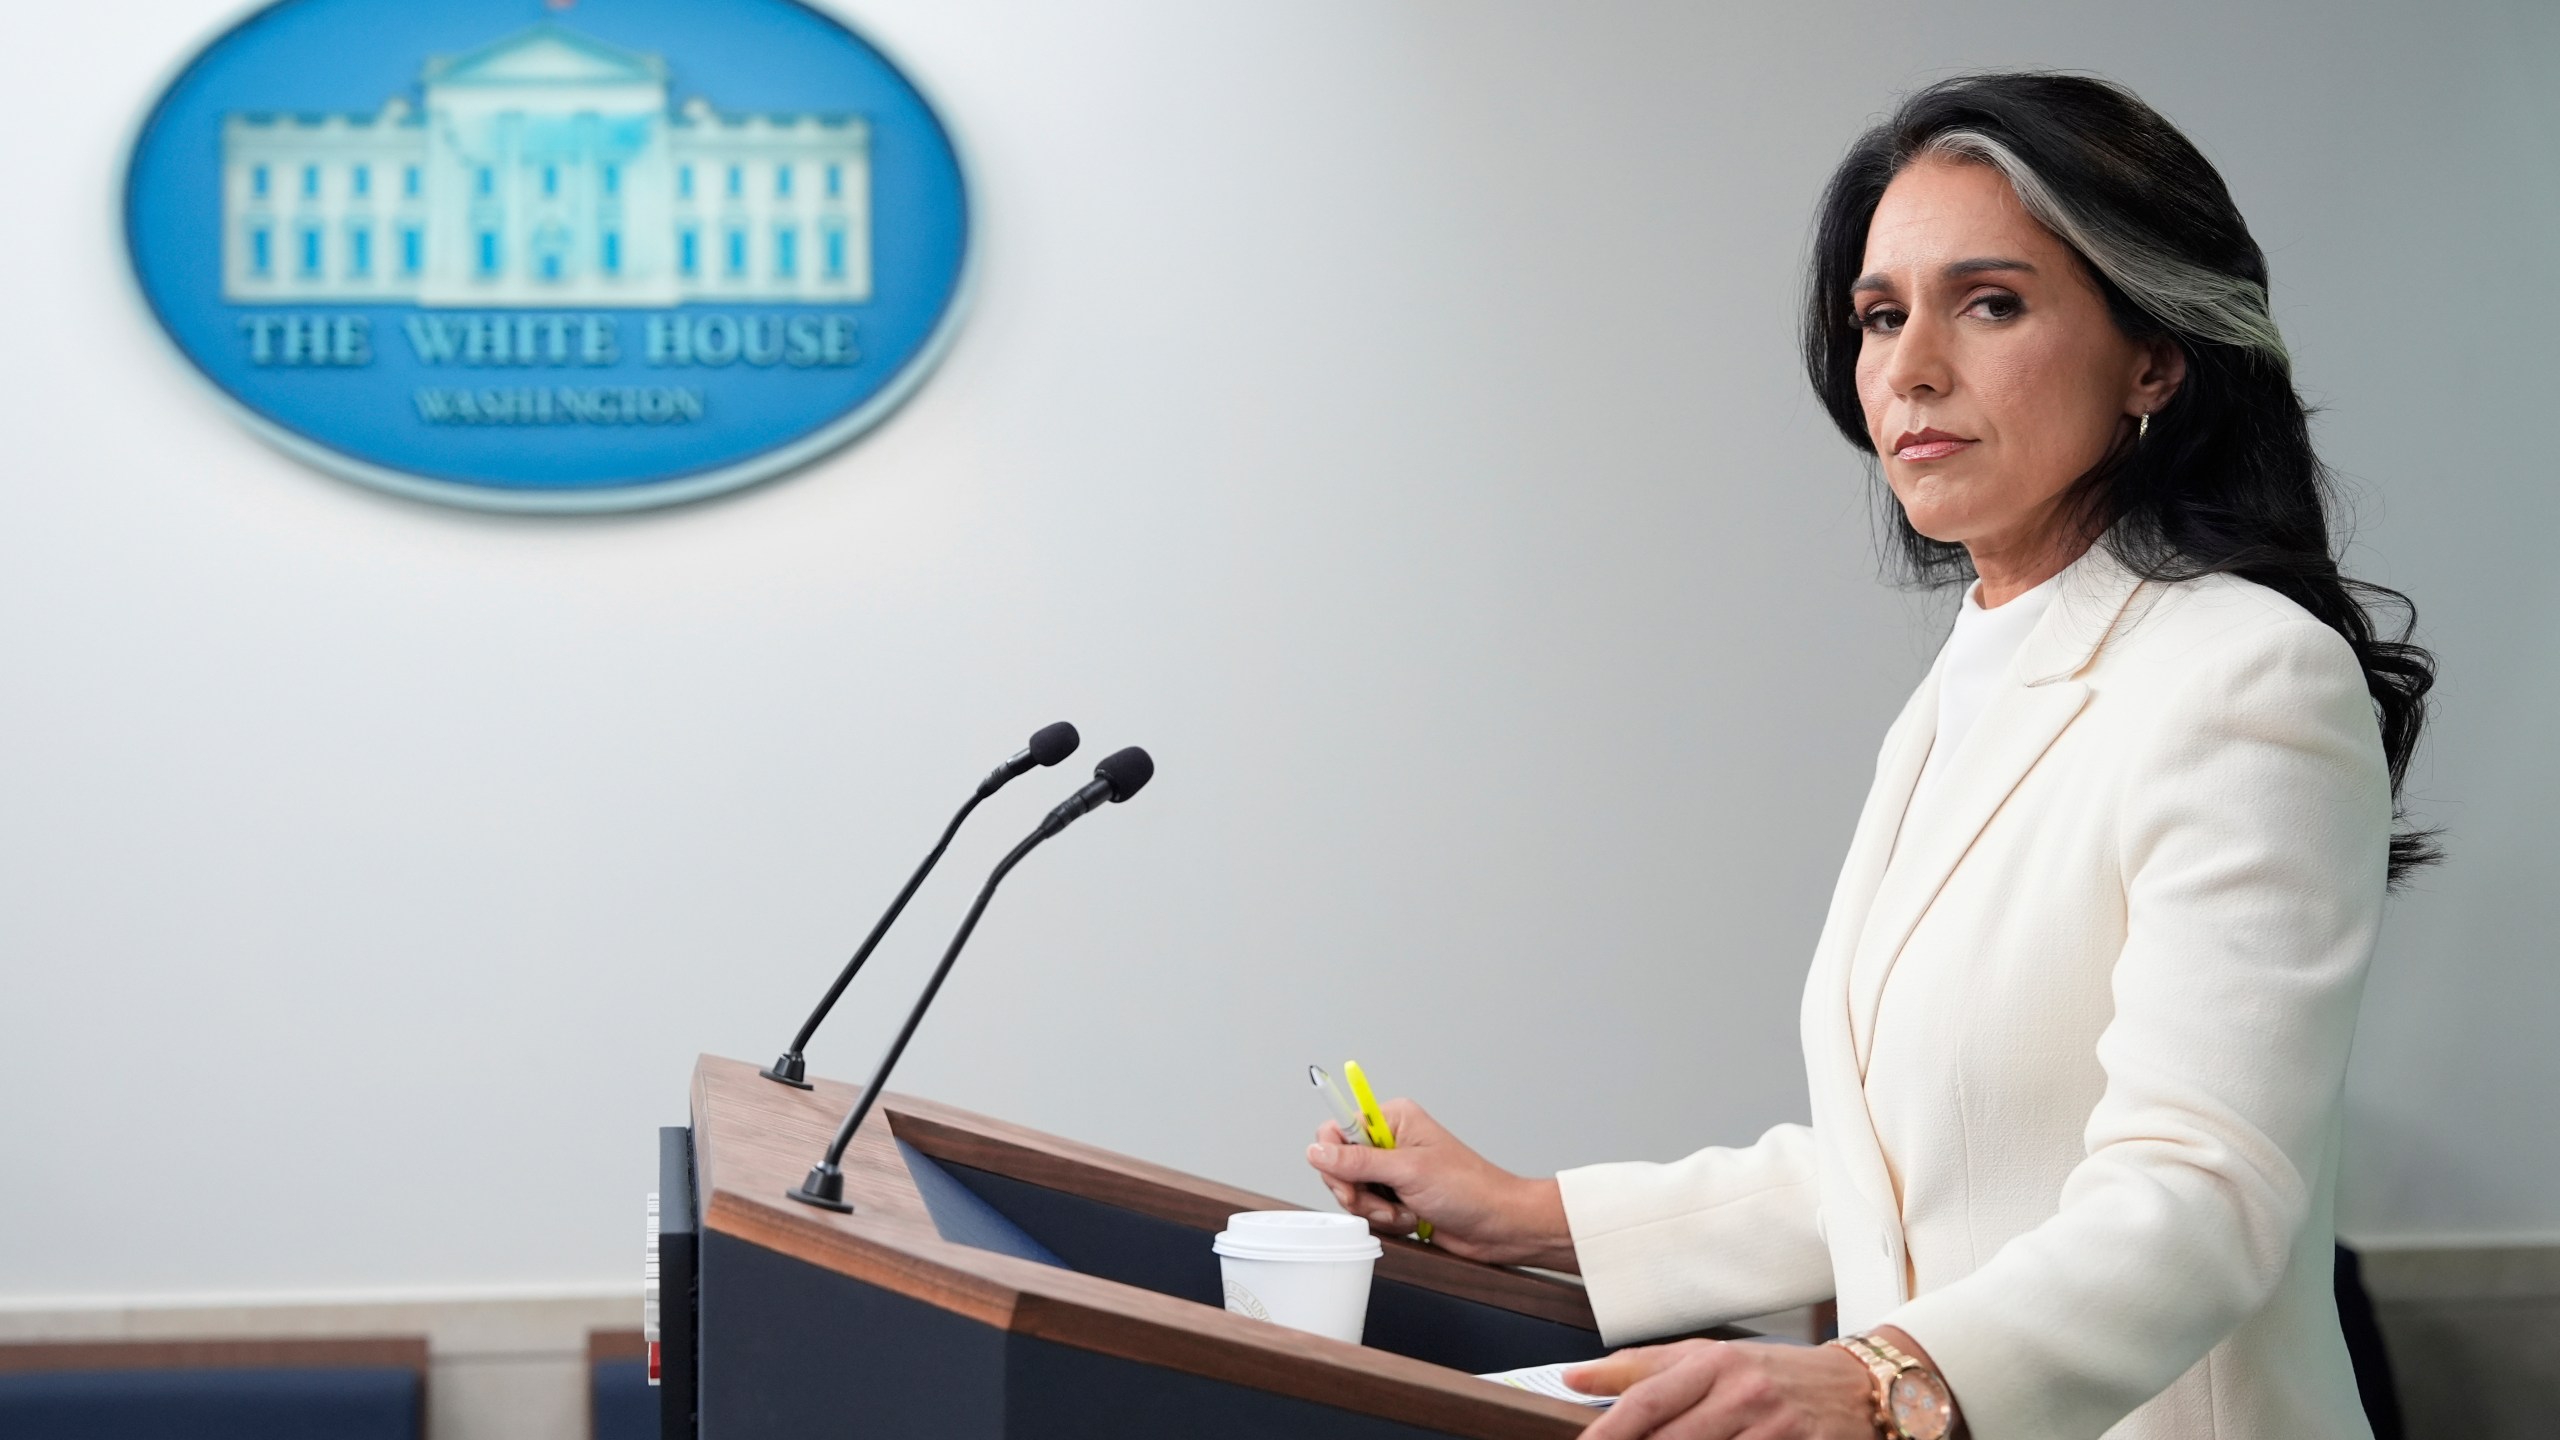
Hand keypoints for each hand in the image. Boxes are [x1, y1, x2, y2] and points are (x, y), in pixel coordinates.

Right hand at [1304, 1099, 1577, 1269]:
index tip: (1347, 1181)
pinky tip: (1411, 1219)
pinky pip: (1369, 1212)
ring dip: (1376, 1211)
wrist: (1499, 1226)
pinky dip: (1387, 1221)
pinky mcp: (1397, 1198)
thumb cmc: (1470, 1189)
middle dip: (1359, 1192)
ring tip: (1406, 1211)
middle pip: (1339, 1166)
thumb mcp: (1408, 1171)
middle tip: (1382, 1201)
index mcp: (1393, 1119)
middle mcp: (1390, 1142)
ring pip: (1353, 1193)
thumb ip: (1358, 1161)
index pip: (1337, 1129)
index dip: (1334, 1158)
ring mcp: (1393, 1172)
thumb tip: (1316, 1150)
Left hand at [1566, 1337, 1877, 1439]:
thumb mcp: (1708, 1358)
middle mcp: (1743, 1391)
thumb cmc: (1772, 1372)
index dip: (1609, 1431)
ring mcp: (1774, 1427)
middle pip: (1672, 1439)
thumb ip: (1639, 1367)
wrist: (1855, 1387)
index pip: (1647, 1399)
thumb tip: (1574, 1377)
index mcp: (1714, 1363)